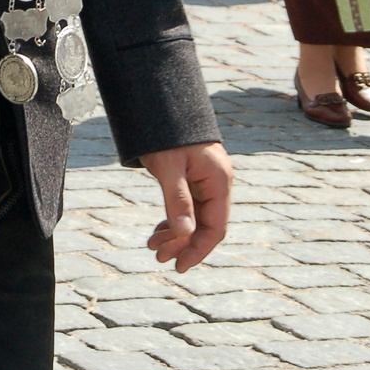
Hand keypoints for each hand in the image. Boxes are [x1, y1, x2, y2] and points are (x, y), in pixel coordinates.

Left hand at [138, 141, 232, 271]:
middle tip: (157, 257)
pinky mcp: (192, 177)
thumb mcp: (168, 167)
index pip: (215, 228)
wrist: (160, 102)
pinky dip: (173, 220)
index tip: (179, 267)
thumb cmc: (166, 133)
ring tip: (152, 246)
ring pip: (195, 217)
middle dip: (182, 243)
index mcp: (218, 181)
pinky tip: (159, 231)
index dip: (198, 250)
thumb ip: (177, 200)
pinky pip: (187, 206)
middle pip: (205, 225)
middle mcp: (216, 182)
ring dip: (175, 234)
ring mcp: (205, 179)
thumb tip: (183, 233)